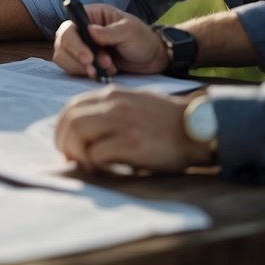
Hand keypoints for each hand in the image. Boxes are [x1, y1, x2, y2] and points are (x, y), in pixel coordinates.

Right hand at [52, 3, 167, 78]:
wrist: (151, 59)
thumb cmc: (142, 39)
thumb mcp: (130, 32)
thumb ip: (110, 32)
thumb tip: (89, 30)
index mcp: (91, 15)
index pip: (69, 26)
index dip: (73, 43)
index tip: (88, 57)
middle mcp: (81, 29)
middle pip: (62, 43)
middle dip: (78, 59)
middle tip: (96, 68)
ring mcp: (80, 46)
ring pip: (63, 57)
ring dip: (81, 68)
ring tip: (105, 69)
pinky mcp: (82, 61)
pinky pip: (72, 68)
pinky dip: (85, 73)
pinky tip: (103, 73)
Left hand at [55, 87, 213, 173]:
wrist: (202, 128)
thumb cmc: (168, 122)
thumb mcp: (135, 104)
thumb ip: (109, 111)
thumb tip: (82, 133)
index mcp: (113, 95)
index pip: (71, 108)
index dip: (62, 128)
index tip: (67, 145)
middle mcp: (114, 105)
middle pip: (70, 120)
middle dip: (64, 143)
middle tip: (71, 159)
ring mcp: (123, 123)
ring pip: (78, 133)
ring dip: (77, 153)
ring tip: (88, 165)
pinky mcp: (133, 143)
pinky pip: (97, 153)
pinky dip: (95, 164)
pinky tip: (107, 169)